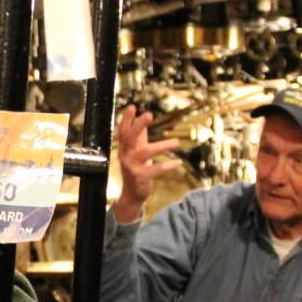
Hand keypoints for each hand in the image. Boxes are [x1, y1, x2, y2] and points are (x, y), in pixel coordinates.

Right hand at [112, 105, 183, 223]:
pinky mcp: (140, 177)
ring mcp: (131, 167)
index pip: (123, 131)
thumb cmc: (136, 169)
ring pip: (145, 153)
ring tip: (177, 142)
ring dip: (162, 146)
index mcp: (125, 148)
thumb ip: (139, 137)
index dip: (126, 119)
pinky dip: (167, 166)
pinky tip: (178, 162)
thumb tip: (142, 119)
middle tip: (149, 114)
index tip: (133, 107)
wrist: (132, 194)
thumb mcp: (136, 151)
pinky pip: (155, 170)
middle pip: (129, 138)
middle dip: (138, 125)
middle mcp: (125, 155)